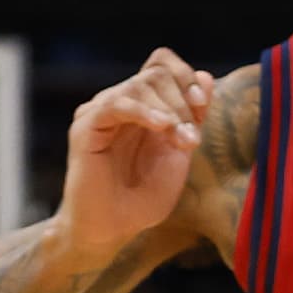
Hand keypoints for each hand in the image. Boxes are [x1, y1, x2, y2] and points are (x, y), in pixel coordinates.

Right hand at [60, 49, 213, 256]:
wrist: (112, 229)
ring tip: (181, 140)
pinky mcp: (86, 127)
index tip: (202, 104)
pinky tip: (162, 127)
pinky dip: (143, 111)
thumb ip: (192, 117)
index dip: (185, 76)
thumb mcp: (179, 153)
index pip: (161, 63)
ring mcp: (101, 112)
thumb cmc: (143, 198)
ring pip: (139, 85)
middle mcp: (120, 103)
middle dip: (184, 103)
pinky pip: (115, 104)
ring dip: (170, 112)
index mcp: (143, 106)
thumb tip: (206, 76)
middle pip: (155, 73)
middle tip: (191, 139)